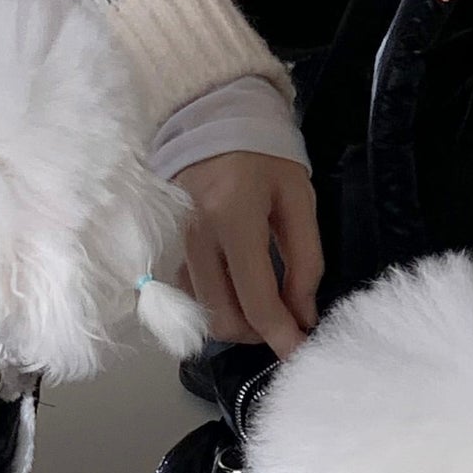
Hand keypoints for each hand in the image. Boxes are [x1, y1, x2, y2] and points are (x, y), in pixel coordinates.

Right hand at [172, 151, 320, 356]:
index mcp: (232, 220)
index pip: (256, 298)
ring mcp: (176, 247)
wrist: (212, 120)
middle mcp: (196, 240)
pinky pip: (193, 297)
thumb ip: (305, 259)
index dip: (281, 334)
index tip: (300, 352)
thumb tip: (303, 314)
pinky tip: (238, 289)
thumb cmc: (263, 155)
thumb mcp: (297, 199)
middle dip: (258, 333)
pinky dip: (218, 304)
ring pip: (205, 313)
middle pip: (224, 318)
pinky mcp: (167, 250)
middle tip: (285, 319)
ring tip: (264, 303)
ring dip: (238, 322)